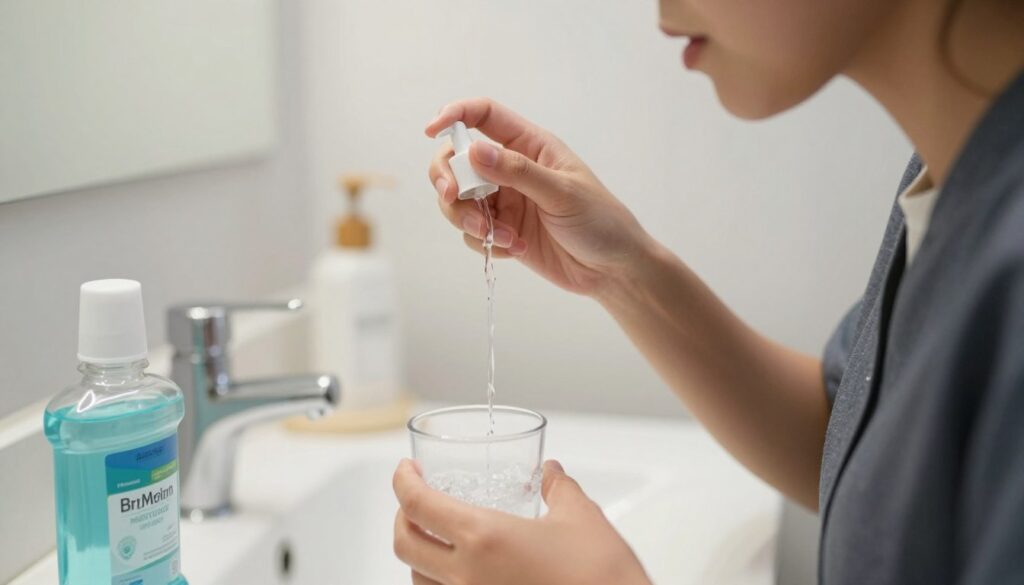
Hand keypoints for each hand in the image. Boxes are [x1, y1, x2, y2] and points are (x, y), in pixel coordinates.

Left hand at [392, 459, 650, 584]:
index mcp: (483, 539)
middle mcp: (466, 578)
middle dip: (403, 516)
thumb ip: (559, 488)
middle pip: (404, 544)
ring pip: (418, 579)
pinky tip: (463, 572)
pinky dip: (440, 583)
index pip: (418, 505)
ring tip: (439, 536)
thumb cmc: (602, 577)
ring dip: (419, 553)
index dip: (403, 482)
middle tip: (416, 498)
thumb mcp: (581, 518)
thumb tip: (551, 472)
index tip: (406, 470)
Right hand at [426, 98, 650, 296]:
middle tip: (454, 198)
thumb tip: (475, 151)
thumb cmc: (601, 222)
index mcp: (530, 146)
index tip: (432, 130)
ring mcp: (505, 202)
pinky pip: (472, 233)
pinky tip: (515, 249)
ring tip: (500, 237)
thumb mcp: (562, 193)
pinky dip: (485, 243)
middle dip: (448, 179)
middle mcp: (511, 170)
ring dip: (469, 220)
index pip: (484, 116)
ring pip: (458, 201)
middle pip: (457, 161)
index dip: (455, 116)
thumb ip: (517, 172)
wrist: (612, 270)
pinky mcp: (502, 231)